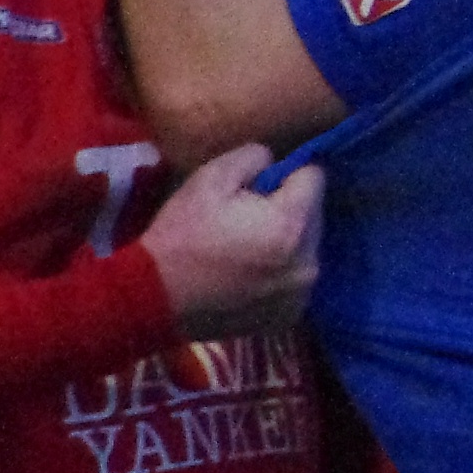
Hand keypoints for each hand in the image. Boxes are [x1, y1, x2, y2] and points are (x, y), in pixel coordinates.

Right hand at [139, 145, 322, 336]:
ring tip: (248, 245)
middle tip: (249, 215)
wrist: (157, 299)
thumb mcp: (209, 179)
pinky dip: (281, 271)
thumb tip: (275, 160)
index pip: (314, 177)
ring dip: (288, 240)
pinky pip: (296, 279)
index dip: (288, 173)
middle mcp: (308, 262)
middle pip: (315, 215)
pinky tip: (250, 273)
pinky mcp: (290, 315)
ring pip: (308, 248)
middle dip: (290, 208)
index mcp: (292, 224)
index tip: (262, 183)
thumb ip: (252, 157)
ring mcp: (301, 293)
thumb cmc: (183, 235)